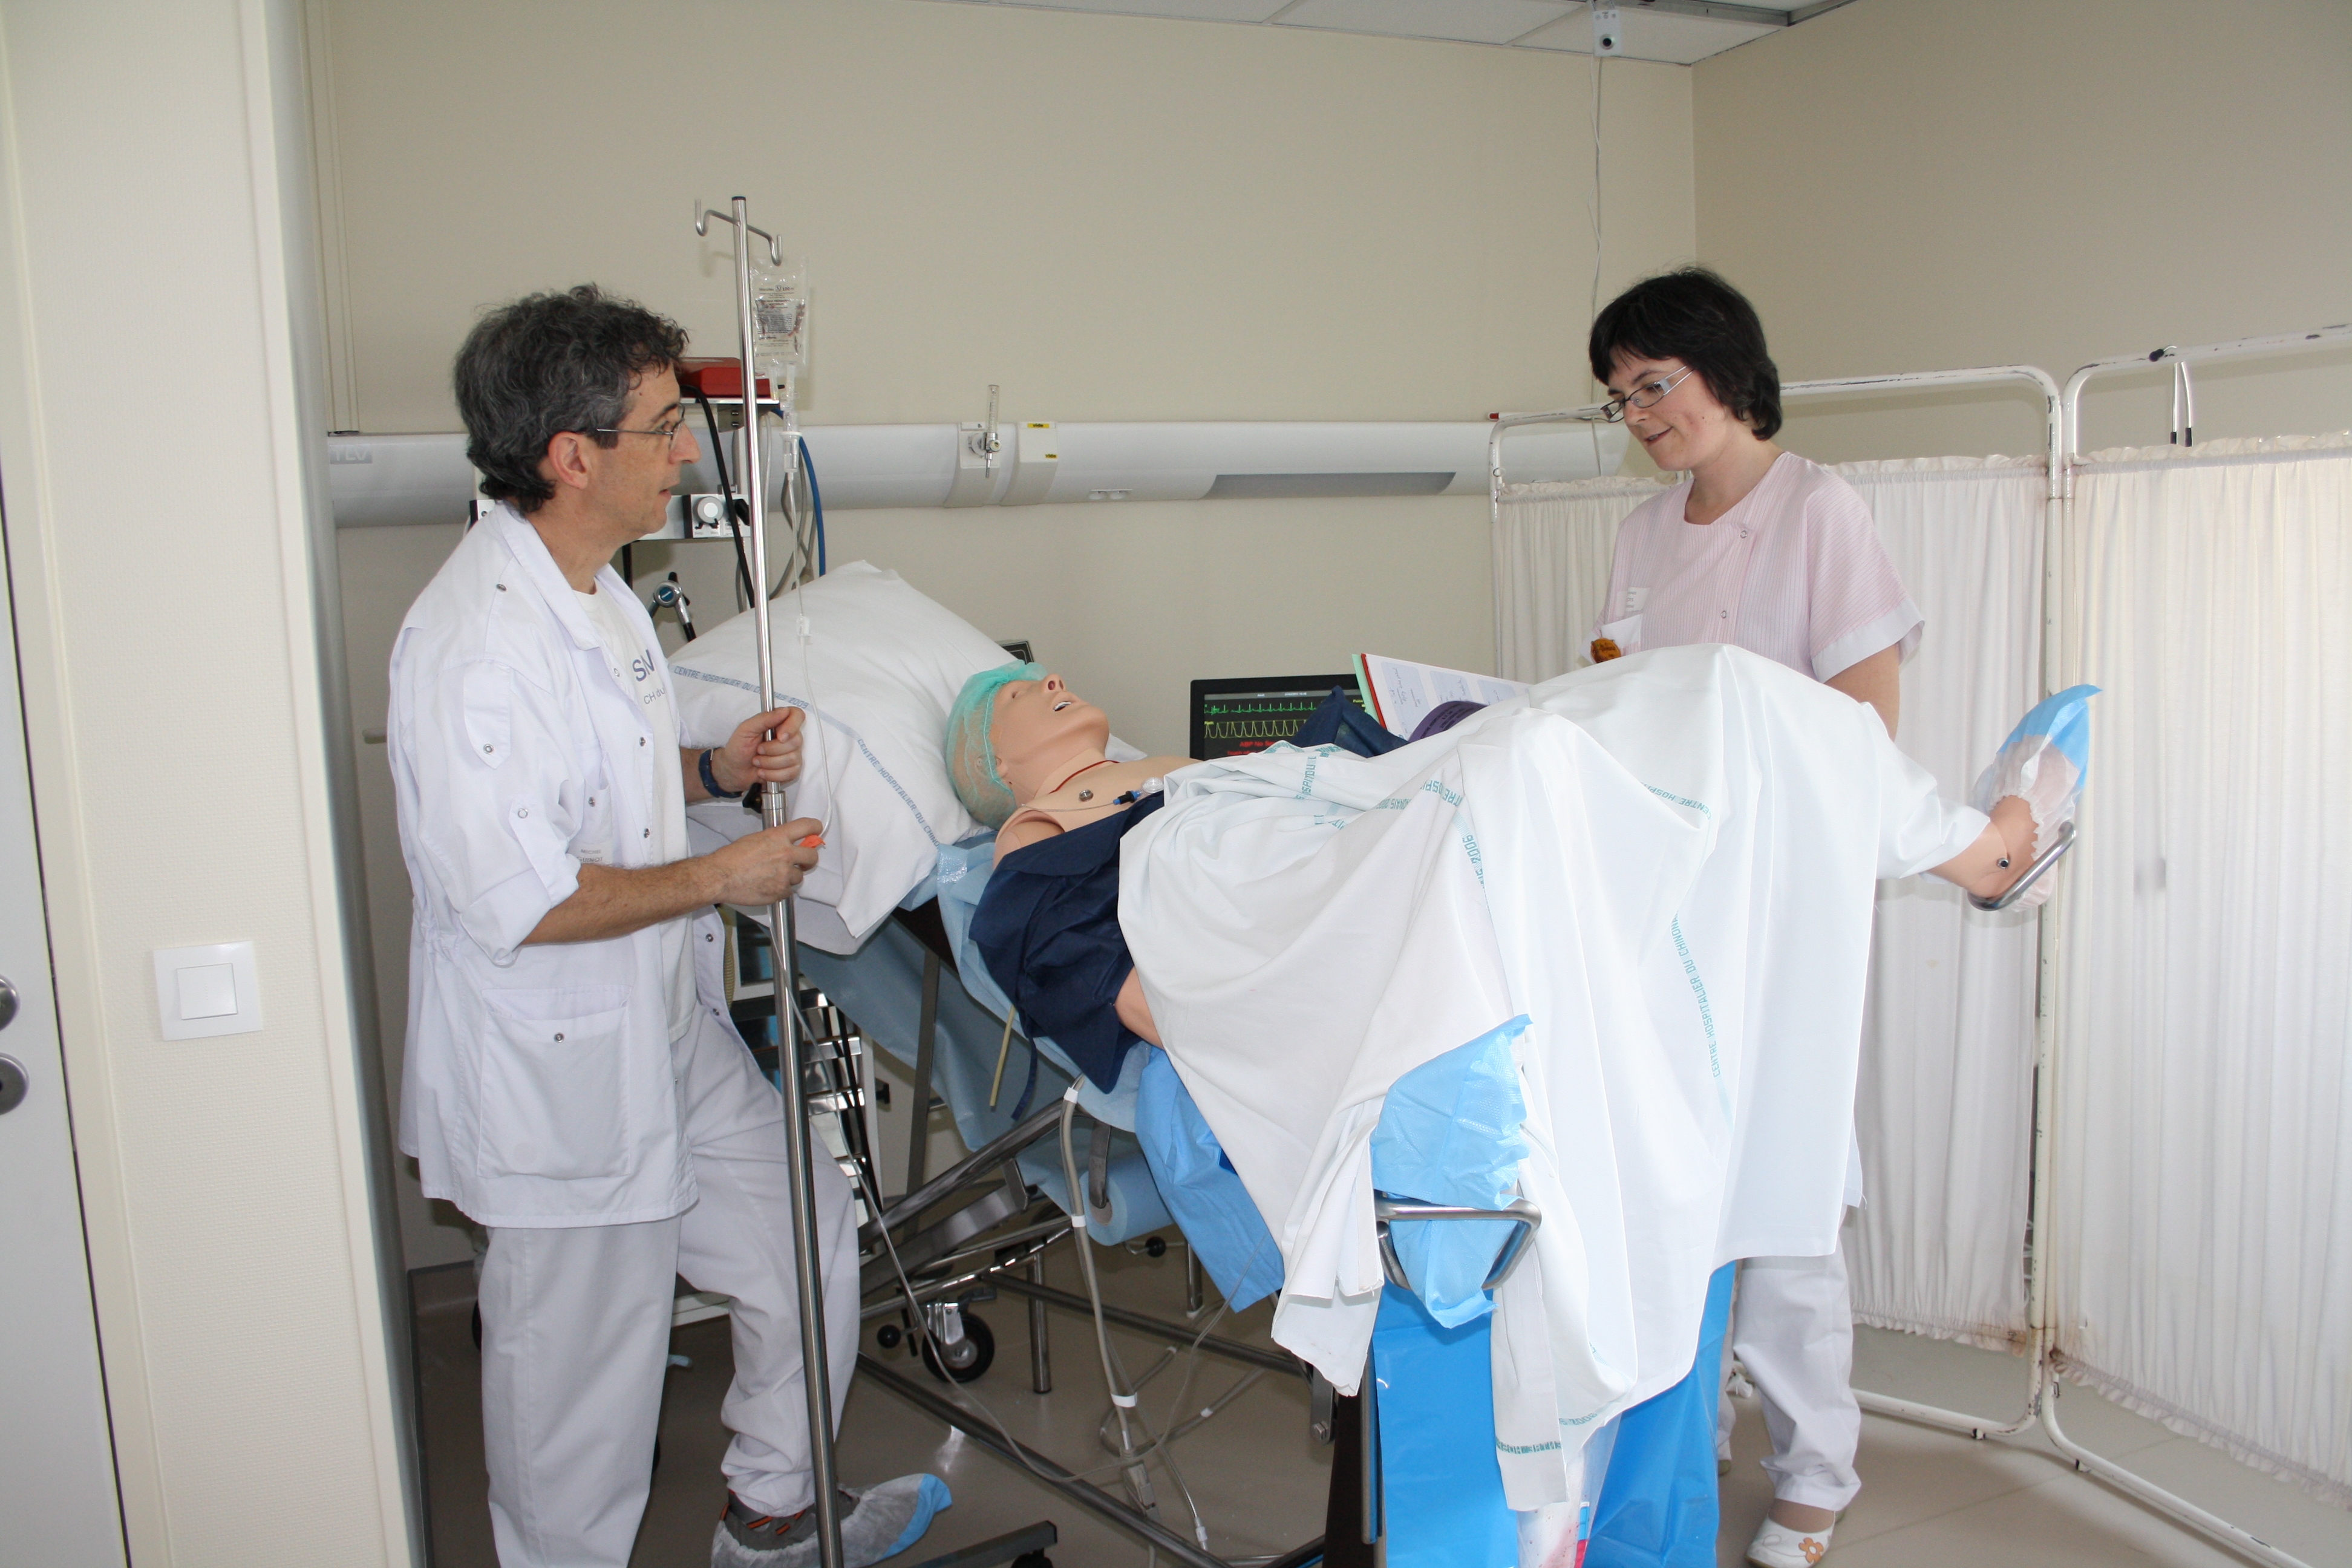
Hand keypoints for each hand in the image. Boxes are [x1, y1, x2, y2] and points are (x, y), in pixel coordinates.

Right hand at [707, 817, 823, 905]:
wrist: (720, 877)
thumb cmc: (732, 858)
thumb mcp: (755, 839)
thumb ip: (775, 840)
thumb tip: (786, 843)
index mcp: (778, 837)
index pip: (808, 826)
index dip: (815, 828)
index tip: (816, 831)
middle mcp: (785, 854)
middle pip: (812, 856)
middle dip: (809, 859)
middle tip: (803, 862)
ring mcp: (785, 874)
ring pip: (799, 876)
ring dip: (790, 877)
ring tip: (772, 876)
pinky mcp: (780, 891)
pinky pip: (788, 891)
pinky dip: (780, 890)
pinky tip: (767, 886)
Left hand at [714, 706, 803, 795]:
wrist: (734, 770)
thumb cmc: (738, 748)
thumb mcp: (746, 729)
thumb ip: (764, 719)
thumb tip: (784, 711)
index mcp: (779, 722)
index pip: (797, 716)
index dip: (792, 726)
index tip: (779, 737)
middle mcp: (789, 737)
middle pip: (796, 741)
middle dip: (772, 749)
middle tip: (758, 750)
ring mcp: (793, 754)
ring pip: (792, 759)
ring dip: (769, 763)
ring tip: (757, 762)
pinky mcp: (792, 770)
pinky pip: (791, 773)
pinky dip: (772, 775)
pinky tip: (763, 772)